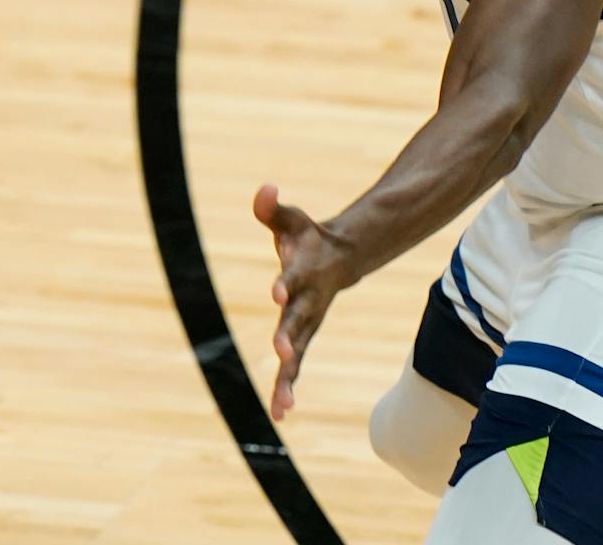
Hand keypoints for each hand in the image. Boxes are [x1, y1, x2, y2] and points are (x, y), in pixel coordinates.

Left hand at [252, 183, 356, 420]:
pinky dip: (287, 387)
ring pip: (298, 353)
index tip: (276, 291)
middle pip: (297, 322)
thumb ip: (271, 208)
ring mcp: (307, 323)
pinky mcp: (303, 336)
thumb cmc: (306, 237)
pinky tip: (279, 412)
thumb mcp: (289, 219)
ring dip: (288, 377)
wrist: (338, 258)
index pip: (291, 277)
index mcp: (301, 272)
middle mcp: (305, 302)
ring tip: (282, 404)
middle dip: (289, 337)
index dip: (284, 282)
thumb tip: (265, 189)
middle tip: (281, 353)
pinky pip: (296, 365)